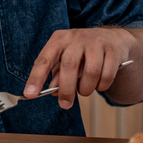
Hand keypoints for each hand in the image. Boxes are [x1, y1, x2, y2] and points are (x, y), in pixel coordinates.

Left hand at [23, 28, 139, 109]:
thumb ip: (57, 75)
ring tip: (85, 90)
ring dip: (86, 88)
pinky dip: (102, 86)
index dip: (36, 78)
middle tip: (65, 105)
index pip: (44, 59)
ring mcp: (97, 42)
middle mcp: (77, 37)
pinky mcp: (113, 50)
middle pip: (69, 65)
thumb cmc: (83, 52)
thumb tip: (52, 92)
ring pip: (91, 72)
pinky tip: (99, 84)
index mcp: (59, 39)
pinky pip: (107, 75)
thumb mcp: (66, 59)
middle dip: (66, 89)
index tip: (29, 95)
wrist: (112, 39)